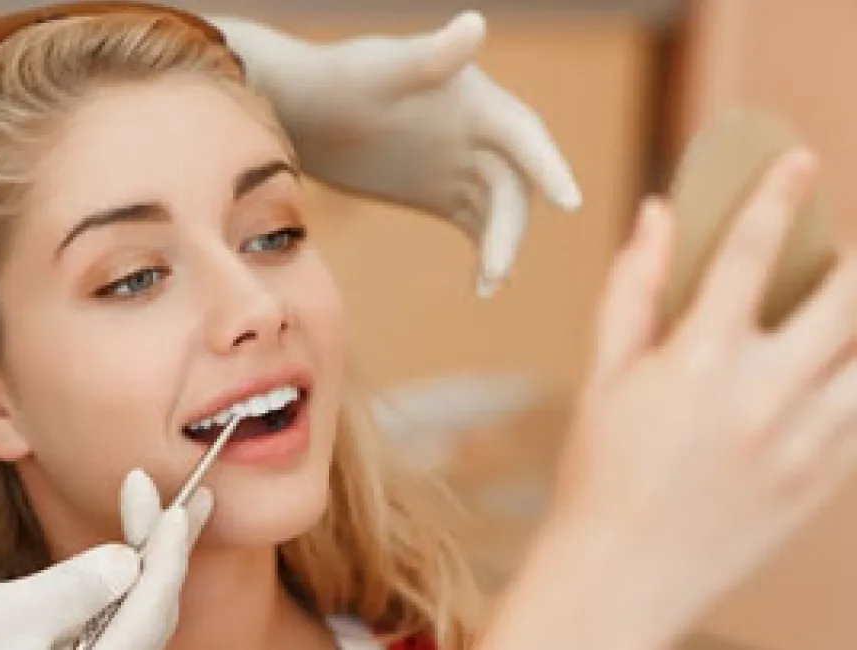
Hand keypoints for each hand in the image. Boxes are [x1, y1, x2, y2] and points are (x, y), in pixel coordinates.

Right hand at [0, 469, 212, 649]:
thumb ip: (62, 594)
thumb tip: (129, 562)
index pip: (147, 616)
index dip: (166, 557)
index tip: (175, 504)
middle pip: (153, 617)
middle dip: (169, 553)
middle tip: (195, 494)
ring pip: (140, 620)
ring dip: (155, 562)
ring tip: (174, 510)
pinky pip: (119, 622)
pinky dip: (130, 580)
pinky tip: (132, 548)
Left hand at [212, 12, 581, 295]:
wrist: (302, 112)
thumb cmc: (340, 78)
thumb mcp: (382, 68)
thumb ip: (429, 55)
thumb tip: (474, 22)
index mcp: (476, 100)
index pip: (523, 134)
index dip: (549, 166)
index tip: (569, 203)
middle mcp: (480, 134)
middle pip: (513, 184)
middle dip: (512, 227)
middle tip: (497, 271)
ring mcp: (463, 167)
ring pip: (500, 211)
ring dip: (503, 247)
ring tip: (490, 285)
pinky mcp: (443, 195)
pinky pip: (478, 227)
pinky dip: (487, 254)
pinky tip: (483, 287)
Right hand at [549, 149, 856, 641]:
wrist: (624, 575)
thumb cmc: (600, 474)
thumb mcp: (602, 378)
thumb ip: (633, 291)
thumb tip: (658, 217)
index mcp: (697, 361)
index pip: (752, 254)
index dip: (779, 196)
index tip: (800, 160)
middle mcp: (762, 394)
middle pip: (845, 299)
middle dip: (855, 260)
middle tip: (846, 247)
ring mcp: (805, 439)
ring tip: (847, 305)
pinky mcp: (828, 478)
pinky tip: (838, 372)